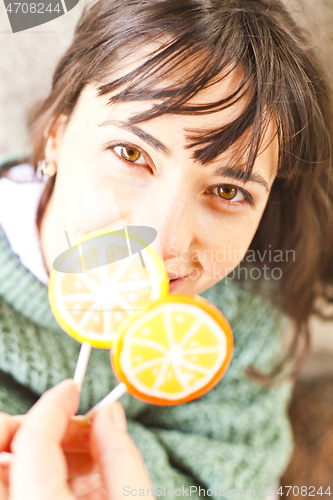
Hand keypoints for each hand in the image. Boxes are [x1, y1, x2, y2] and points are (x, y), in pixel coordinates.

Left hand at [0, 380, 152, 499]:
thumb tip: (109, 413)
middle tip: (73, 426)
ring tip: (86, 454)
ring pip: (6, 465)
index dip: (52, 404)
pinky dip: (41, 469)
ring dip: (41, 446)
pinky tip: (77, 476)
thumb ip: (120, 456)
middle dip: (35, 425)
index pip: (32, 439)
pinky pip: (15, 486)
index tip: (72, 389)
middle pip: (2, 445)